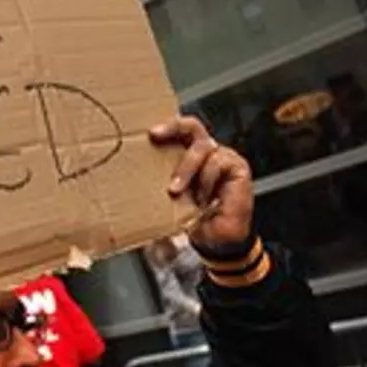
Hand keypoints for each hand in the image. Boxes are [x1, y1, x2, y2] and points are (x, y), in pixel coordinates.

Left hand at [150, 116, 253, 248]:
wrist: (216, 240)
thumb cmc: (193, 218)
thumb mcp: (170, 199)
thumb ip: (158, 184)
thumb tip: (129, 178)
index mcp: (187, 156)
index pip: (177, 132)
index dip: (165, 127)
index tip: (148, 133)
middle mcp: (206, 152)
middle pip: (191, 126)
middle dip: (172, 126)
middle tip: (155, 135)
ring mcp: (223, 157)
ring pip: (202, 147)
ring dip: (186, 169)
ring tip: (175, 191)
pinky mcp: (237, 166)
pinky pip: (217, 163)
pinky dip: (206, 181)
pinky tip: (203, 199)